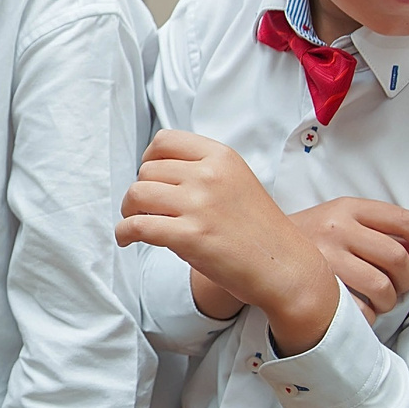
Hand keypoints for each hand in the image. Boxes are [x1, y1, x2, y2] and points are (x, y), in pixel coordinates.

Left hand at [119, 130, 337, 355]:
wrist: (285, 267)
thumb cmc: (260, 231)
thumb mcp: (237, 182)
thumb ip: (203, 172)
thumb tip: (157, 174)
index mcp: (221, 157)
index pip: (164, 141)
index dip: (149, 159)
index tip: (150, 177)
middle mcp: (209, 175)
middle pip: (146, 170)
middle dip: (140, 191)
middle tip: (143, 209)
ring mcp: (199, 205)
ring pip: (136, 194)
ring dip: (128, 211)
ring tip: (135, 223)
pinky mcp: (190, 237)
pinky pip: (137, 226)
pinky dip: (124, 233)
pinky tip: (127, 240)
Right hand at [293, 197, 408, 319]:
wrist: (255, 252)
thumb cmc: (308, 240)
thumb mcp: (342, 223)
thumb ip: (382, 234)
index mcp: (349, 208)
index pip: (404, 220)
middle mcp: (337, 228)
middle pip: (397, 258)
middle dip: (407, 280)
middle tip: (400, 287)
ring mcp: (325, 258)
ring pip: (381, 287)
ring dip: (389, 301)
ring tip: (380, 302)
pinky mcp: (315, 287)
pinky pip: (358, 309)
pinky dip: (367, 316)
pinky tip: (361, 312)